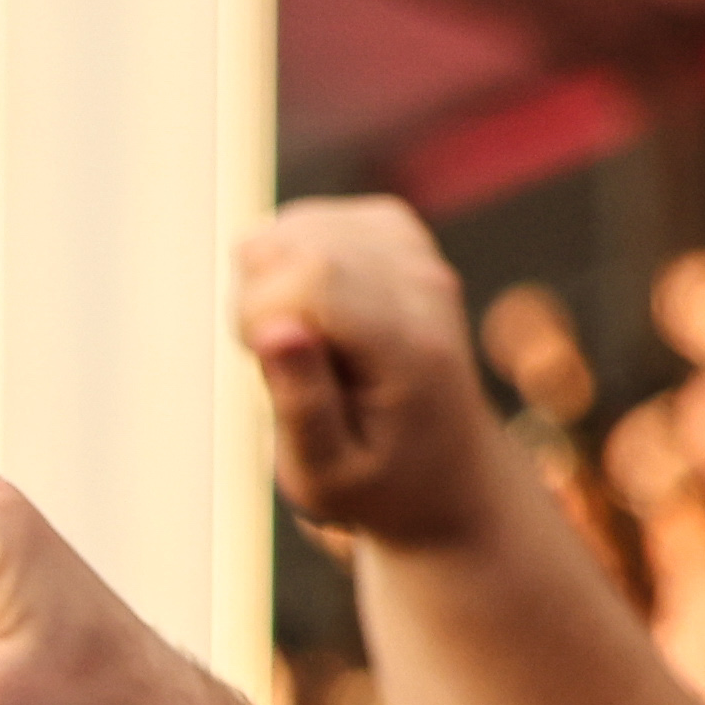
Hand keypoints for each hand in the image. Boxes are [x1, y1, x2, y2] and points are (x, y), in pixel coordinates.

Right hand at [236, 200, 518, 555]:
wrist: (448, 472)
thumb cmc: (378, 483)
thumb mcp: (327, 476)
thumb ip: (302, 404)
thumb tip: (276, 329)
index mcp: (410, 349)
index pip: (312, 279)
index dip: (256, 314)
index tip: (260, 367)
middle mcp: (423, 287)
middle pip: (297, 244)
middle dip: (255, 300)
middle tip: (275, 364)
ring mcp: (415, 254)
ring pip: (296, 225)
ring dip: (268, 281)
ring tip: (292, 343)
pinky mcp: (397, 235)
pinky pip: (312, 220)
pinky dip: (287, 261)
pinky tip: (303, 311)